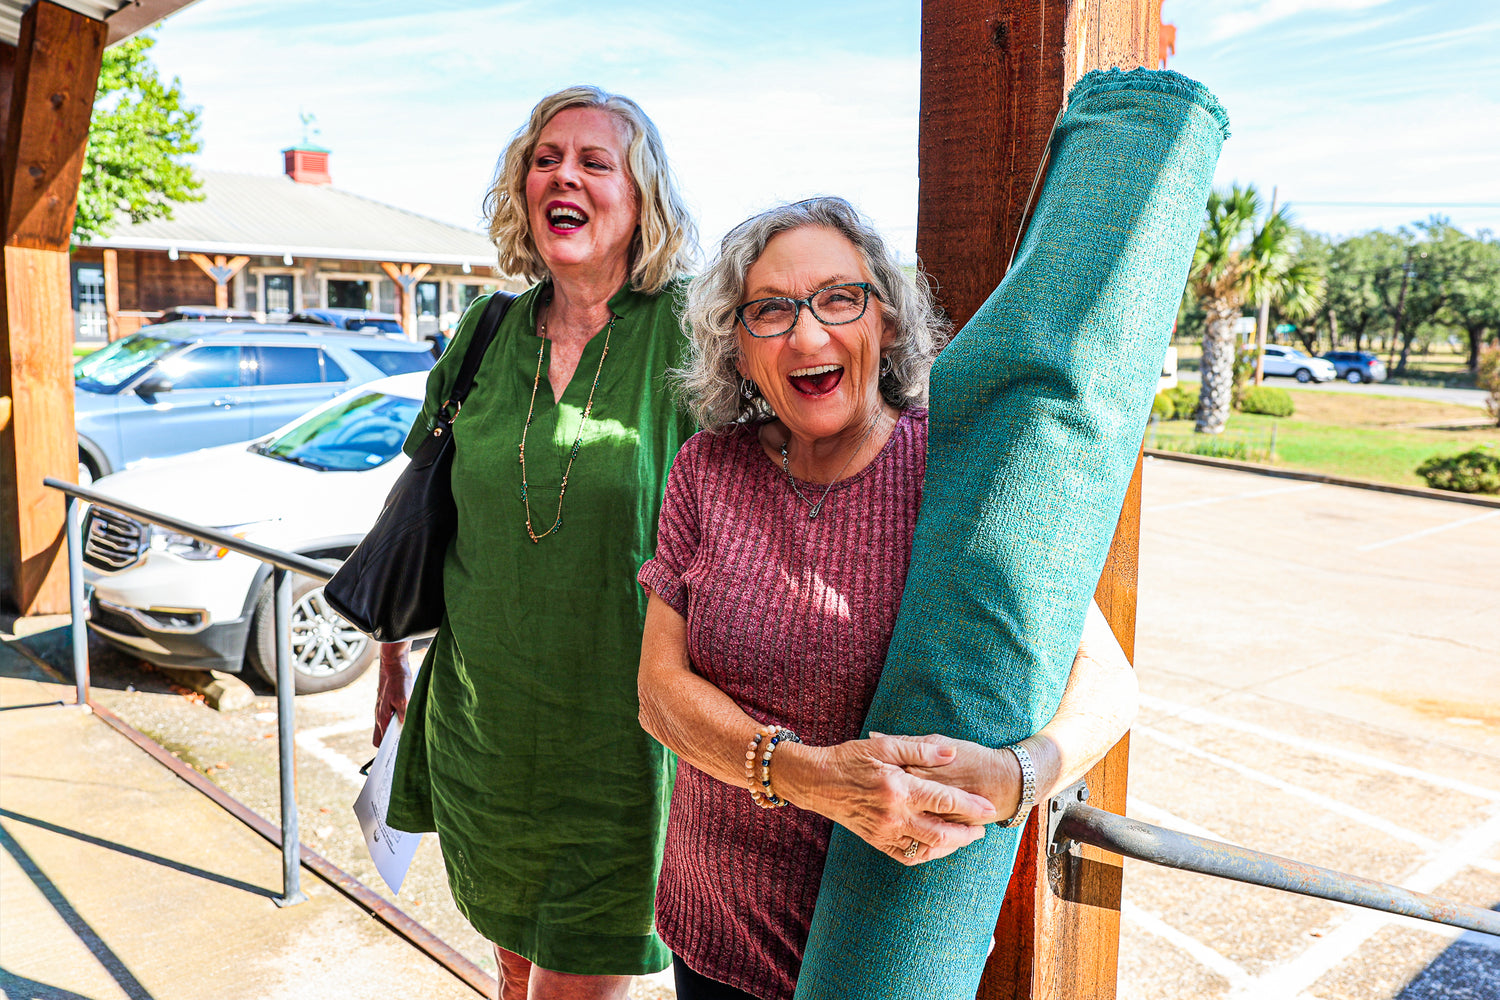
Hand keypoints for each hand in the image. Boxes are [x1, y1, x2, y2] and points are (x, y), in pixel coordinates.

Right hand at [373, 641, 411, 745]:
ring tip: (408, 737)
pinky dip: (396, 723)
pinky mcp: (387, 705)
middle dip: (389, 744)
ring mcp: (382, 710)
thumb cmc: (398, 681)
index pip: (380, 743)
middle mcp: (380, 716)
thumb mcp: (404, 698)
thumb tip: (405, 728)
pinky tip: (407, 721)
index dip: (387, 751)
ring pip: (385, 729)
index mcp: (382, 718)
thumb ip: (404, 713)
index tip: (396, 758)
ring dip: (394, 733)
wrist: (393, 665)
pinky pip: (389, 719)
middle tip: (403, 748)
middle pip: (380, 738)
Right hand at [779, 736, 997, 866]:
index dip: (970, 806)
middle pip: (941, 834)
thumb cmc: (850, 758)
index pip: (944, 801)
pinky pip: (908, 855)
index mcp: (897, 788)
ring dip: (951, 846)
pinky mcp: (876, 841)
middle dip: (967, 834)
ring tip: (964, 837)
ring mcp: (884, 832)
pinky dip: (928, 853)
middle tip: (982, 829)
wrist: (816, 782)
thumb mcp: (885, 745)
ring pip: (927, 849)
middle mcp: (892, 815)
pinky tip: (937, 845)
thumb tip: (951, 753)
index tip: (989, 808)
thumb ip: (920, 749)